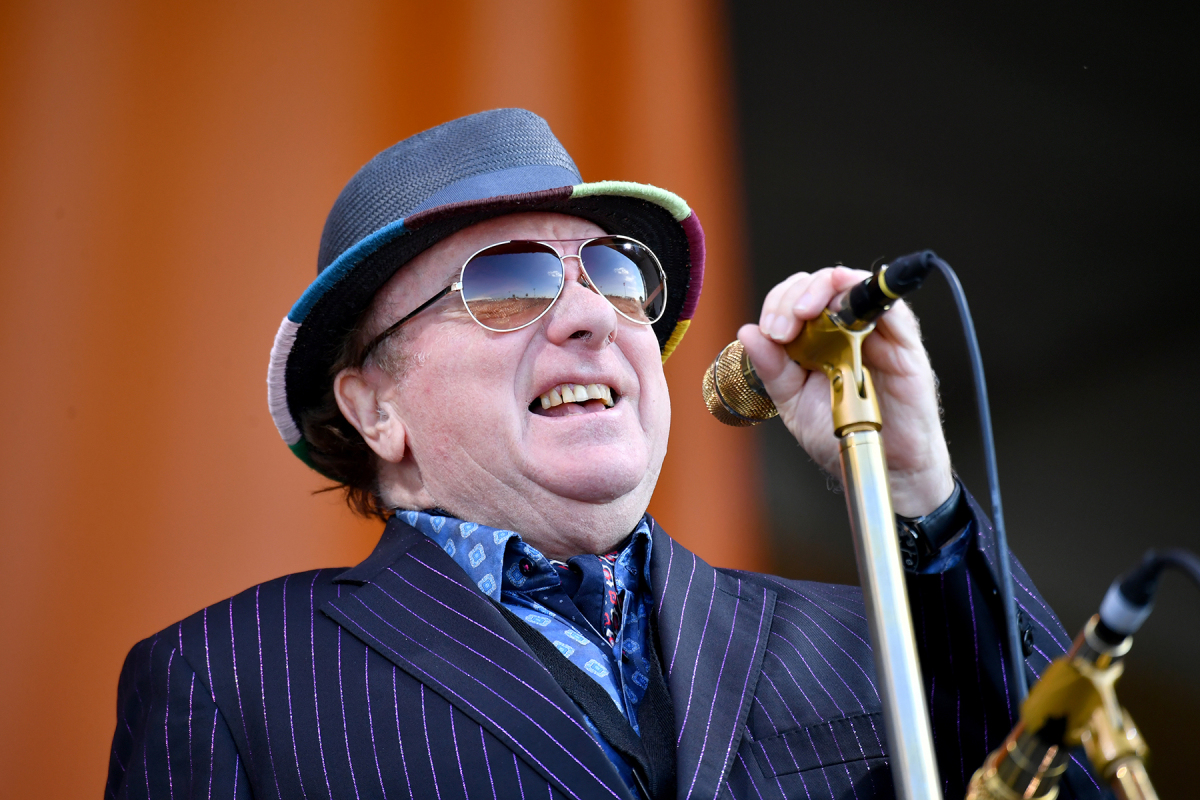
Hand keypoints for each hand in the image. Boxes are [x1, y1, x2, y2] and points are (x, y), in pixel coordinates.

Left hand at [738, 266, 953, 516]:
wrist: (886, 466)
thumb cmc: (841, 433)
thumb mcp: (795, 404)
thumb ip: (773, 369)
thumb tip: (747, 332)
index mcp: (814, 340)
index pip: (792, 300)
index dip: (776, 305)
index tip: (770, 333)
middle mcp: (843, 328)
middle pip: (816, 285)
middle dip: (790, 297)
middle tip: (781, 329)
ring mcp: (874, 331)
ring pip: (849, 283)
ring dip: (820, 288)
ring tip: (802, 313)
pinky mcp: (904, 341)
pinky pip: (890, 304)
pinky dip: (865, 291)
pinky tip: (843, 305)